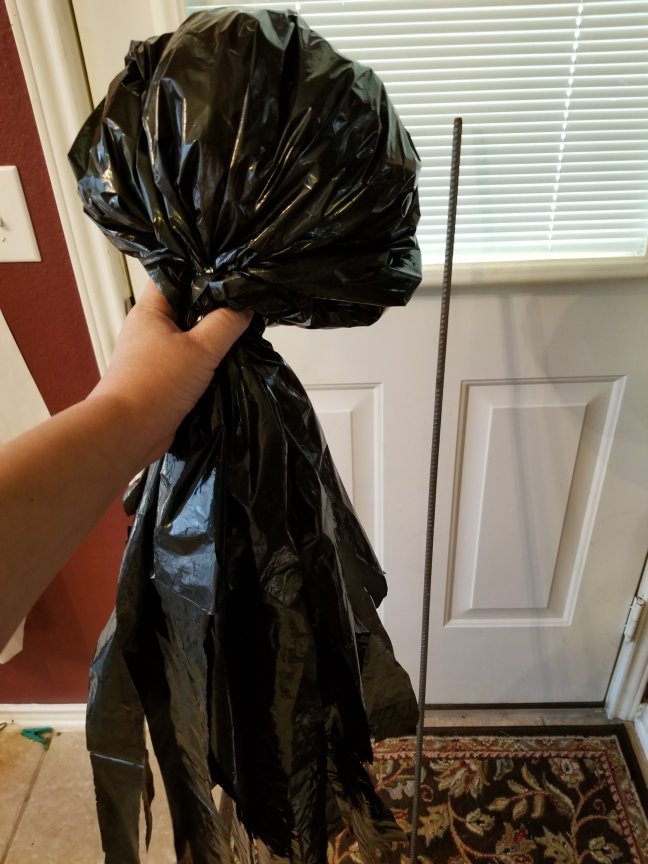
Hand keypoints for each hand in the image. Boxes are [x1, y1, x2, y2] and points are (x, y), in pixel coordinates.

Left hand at [89, 280, 251, 461]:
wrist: (128, 431)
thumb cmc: (157, 383)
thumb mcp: (201, 348)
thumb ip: (226, 323)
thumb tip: (245, 306)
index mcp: (150, 311)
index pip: (173, 275)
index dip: (199, 270)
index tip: (230, 272)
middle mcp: (149, 330)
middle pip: (185, 307)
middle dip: (213, 309)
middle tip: (244, 305)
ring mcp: (153, 357)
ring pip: (189, 338)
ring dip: (211, 341)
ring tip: (242, 335)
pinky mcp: (161, 381)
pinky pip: (188, 365)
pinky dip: (206, 366)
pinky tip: (228, 366)